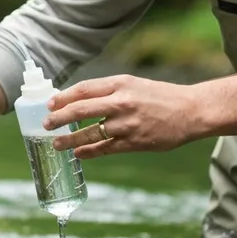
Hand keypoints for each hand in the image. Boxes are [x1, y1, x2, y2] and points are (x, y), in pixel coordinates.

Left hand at [42, 75, 205, 158]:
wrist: (191, 111)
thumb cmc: (161, 96)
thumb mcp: (134, 84)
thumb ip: (110, 91)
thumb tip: (80, 100)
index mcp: (120, 83)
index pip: (83, 89)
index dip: (63, 97)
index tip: (50, 103)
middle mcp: (121, 102)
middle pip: (80, 110)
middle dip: (58, 118)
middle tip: (45, 124)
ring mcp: (127, 124)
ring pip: (89, 133)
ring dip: (69, 140)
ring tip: (56, 144)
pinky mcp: (134, 142)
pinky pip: (105, 148)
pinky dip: (89, 152)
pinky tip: (78, 154)